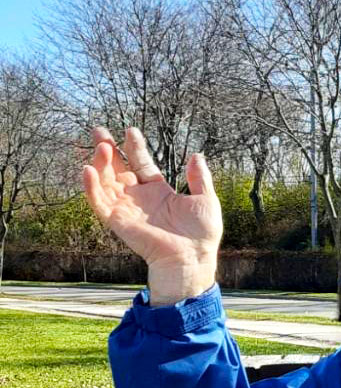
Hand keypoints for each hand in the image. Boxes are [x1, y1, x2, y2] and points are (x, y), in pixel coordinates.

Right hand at [82, 127, 221, 304]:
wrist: (192, 256)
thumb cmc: (201, 233)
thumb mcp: (205, 199)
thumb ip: (199, 178)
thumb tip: (196, 155)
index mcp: (159, 192)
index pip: (142, 164)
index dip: (135, 148)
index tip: (130, 131)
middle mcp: (140, 198)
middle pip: (118, 169)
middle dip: (108, 150)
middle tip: (99, 130)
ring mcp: (127, 209)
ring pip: (106, 182)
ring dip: (101, 164)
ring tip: (101, 146)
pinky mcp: (117, 220)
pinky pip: (99, 202)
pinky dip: (91, 187)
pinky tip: (88, 170)